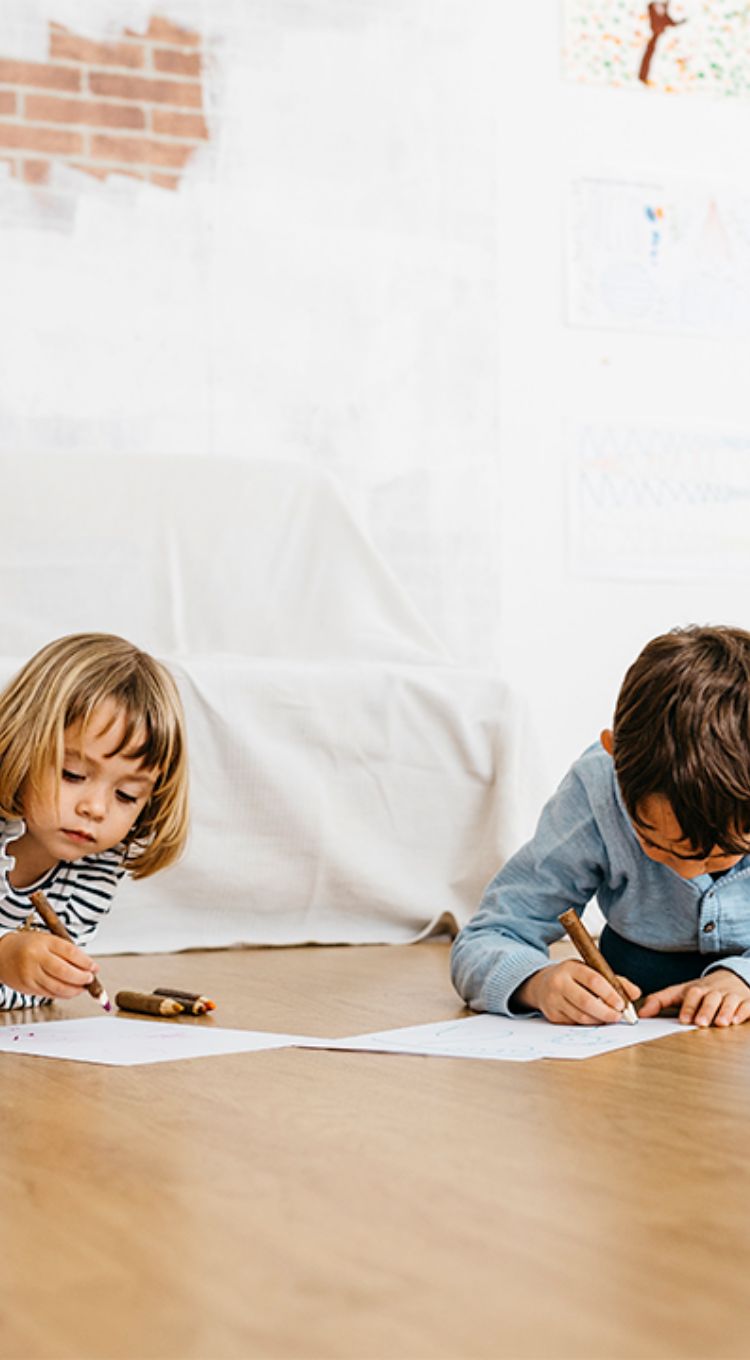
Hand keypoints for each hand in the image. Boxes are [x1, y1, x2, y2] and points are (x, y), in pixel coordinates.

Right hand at [0, 929, 97, 998]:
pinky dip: (63, 995)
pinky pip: (50, 994)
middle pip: (65, 972)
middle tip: (90, 979)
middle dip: (82, 978)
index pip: (70, 952)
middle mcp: (37, 958)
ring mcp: (31, 974)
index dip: (86, 962)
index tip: (94, 967)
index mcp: (44, 942)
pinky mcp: (28, 987)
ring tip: (83, 987)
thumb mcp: (47, 940)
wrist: (1, 954)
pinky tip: (70, 992)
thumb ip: (65, 951)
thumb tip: (87, 966)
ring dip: (75, 990)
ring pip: (58, 987)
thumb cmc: (28, 945)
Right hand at [514, 960, 639, 1024]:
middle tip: (618, 1017)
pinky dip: (588, 1024)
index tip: (622, 1004)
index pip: (594, 980)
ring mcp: (553, 1000)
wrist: (541, 984)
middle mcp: (559, 983)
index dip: (610, 994)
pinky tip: (595, 1019)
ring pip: (581, 1016)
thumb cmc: (572, 977)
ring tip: (609, 1018)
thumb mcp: (590, 970)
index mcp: (570, 968)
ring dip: (599, 1020)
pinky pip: (574, 1024)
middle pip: (586, 1002)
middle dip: (606, 1012)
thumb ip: (614, 980)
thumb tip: (635, 993)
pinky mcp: (552, 1015)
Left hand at [637, 968, 749, 1026]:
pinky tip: (736, 1020)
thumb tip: (641, 1013)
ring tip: (720, 1023)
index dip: (688, 1006)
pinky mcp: (746, 1001)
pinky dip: (741, 1012)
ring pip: (728, 1001)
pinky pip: (745, 1005)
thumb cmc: (703, 990)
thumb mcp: (681, 992)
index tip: (683, 1019)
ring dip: (724, 1012)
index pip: (692, 994)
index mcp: (698, 989)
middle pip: (710, 998)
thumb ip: (660, 1001)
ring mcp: (731, 995)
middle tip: (700, 1022)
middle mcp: (714, 991)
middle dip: (705, 1009)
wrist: (732, 977)